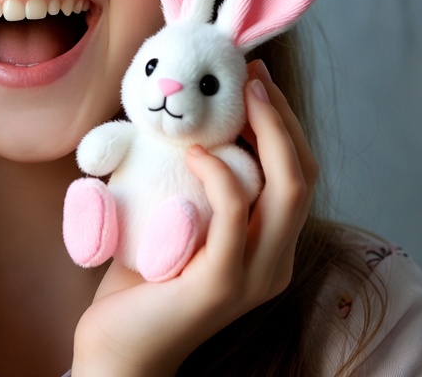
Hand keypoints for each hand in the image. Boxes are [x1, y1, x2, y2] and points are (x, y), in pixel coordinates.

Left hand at [71, 60, 317, 376]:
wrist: (118, 346)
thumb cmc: (144, 274)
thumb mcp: (179, 214)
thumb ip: (197, 180)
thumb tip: (193, 117)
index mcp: (268, 244)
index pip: (298, 174)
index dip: (284, 123)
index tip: (256, 78)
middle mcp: (273, 261)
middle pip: (303, 176)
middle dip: (283, 118)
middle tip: (253, 75)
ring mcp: (253, 275)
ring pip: (286, 192)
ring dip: (268, 133)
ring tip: (242, 95)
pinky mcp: (221, 283)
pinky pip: (234, 216)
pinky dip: (221, 174)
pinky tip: (197, 150)